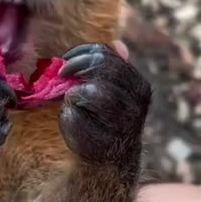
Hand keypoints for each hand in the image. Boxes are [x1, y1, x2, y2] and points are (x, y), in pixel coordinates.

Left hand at [58, 42, 151, 163]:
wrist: (108, 156)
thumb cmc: (104, 116)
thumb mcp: (110, 88)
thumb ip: (111, 67)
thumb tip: (118, 44)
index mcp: (138, 83)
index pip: (106, 55)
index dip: (81, 53)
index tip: (65, 59)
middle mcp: (137, 100)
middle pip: (102, 68)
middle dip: (76, 67)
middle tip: (62, 74)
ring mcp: (124, 121)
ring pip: (92, 91)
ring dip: (74, 92)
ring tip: (72, 99)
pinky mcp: (104, 138)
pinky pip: (76, 116)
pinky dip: (67, 114)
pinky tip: (72, 118)